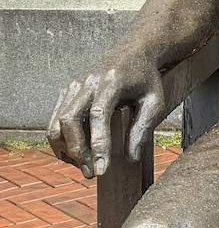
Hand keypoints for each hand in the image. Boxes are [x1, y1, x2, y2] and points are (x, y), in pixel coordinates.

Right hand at [47, 51, 164, 178]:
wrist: (131, 53)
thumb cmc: (145, 79)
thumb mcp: (155, 100)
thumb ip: (144, 127)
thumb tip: (131, 158)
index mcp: (112, 82)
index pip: (98, 115)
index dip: (98, 144)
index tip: (101, 169)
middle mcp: (88, 82)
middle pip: (70, 120)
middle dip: (78, 151)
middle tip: (91, 173)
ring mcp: (73, 86)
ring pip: (57, 123)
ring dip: (66, 150)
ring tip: (84, 167)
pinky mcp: (66, 92)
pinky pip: (54, 121)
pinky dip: (60, 142)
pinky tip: (74, 155)